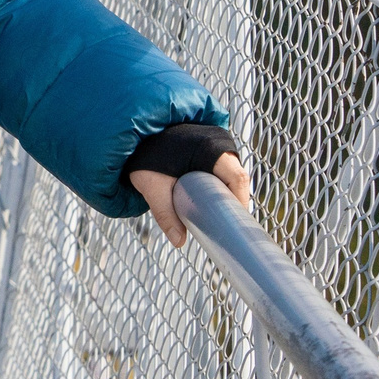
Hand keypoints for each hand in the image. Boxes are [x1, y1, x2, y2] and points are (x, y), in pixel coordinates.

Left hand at [129, 152, 250, 247]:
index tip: (234, 223)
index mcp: (208, 148)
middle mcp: (217, 143)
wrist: (138, 136)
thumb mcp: (152, 185)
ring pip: (231, 174)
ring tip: (220, 217)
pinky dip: (220, 186)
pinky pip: (223, 170)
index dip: (240, 201)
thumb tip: (178, 242)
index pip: (237, 177)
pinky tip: (212, 203)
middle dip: (234, 202)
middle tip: (227, 225)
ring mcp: (215, 144)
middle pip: (238, 177)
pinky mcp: (210, 149)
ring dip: (227, 194)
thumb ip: (164, 213)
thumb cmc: (144, 156)